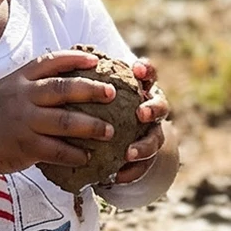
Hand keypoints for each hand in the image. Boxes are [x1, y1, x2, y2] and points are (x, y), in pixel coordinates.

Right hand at [0, 50, 119, 176]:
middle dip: (91, 91)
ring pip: (64, 121)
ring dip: (91, 126)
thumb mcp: (11, 87)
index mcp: (20, 79)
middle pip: (63, 89)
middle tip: (112, 94)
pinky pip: (56, 150)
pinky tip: (88, 156)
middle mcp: (22, 97)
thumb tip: (77, 70)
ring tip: (110, 131)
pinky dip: (74, 154)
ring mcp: (24, 122)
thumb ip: (37, 80)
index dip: (75, 59)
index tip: (97, 61)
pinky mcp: (25, 146)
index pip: (50, 62)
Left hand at [100, 60, 169, 186]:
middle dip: (153, 109)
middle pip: (161, 106)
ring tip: (129, 153)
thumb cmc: (97, 108)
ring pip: (157, 139)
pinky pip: (143, 166)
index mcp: (139, 90)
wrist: (109, 139)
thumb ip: (88, 76)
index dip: (147, 71)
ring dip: (145, 145)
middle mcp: (150, 110)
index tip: (137, 70)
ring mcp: (151, 133)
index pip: (149, 75)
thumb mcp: (94, 91)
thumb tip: (69, 54)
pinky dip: (132, 171)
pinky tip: (117, 176)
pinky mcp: (145, 157)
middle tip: (140, 114)